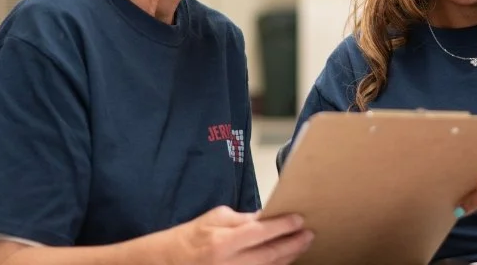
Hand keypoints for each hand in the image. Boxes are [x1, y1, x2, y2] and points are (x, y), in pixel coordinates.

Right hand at [167, 205, 312, 264]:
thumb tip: (267, 217)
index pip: (260, 232)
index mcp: (222, 242)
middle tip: (309, 234)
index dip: (283, 226)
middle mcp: (229, 264)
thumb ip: (242, 219)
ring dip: (288, 257)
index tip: (299, 220)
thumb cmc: (190, 237)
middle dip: (293, 244)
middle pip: (269, 255)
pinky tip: (285, 260)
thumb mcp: (214, 219)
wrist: (166, 263)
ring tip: (302, 245)